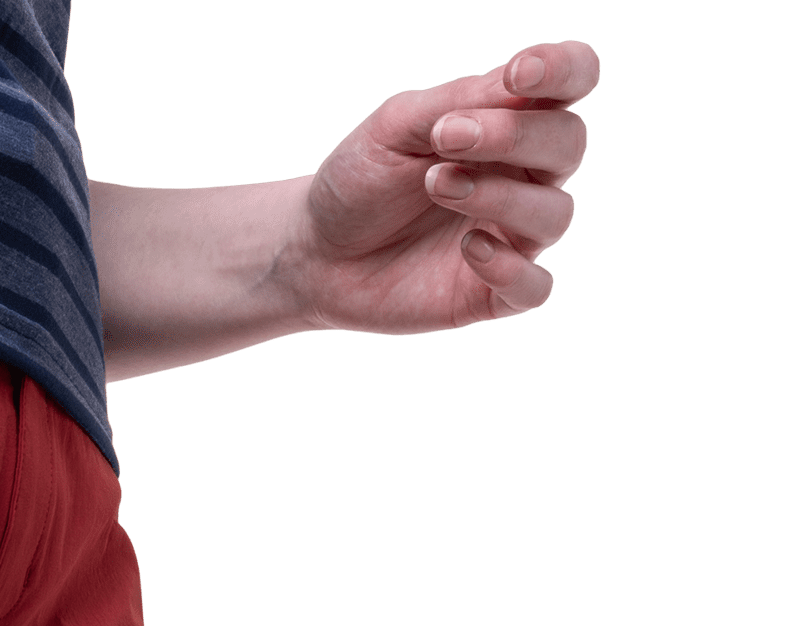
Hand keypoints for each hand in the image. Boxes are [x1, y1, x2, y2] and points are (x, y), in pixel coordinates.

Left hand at [286, 41, 600, 333]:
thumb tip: (515, 91)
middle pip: (569, 143)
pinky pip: (535, 287)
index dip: (564, 69)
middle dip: (516, 136)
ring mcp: (512, 236)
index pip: (573, 79)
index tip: (519, 73)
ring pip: (555, 214)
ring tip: (437, 185)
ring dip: (500, 196)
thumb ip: (458, 101)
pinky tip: (470, 248)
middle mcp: (523, 176)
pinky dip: (512, 269)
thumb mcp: (396, 127)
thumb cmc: (361, 180)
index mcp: (510, 119)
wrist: (315, 254)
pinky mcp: (490, 293)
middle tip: (448, 139)